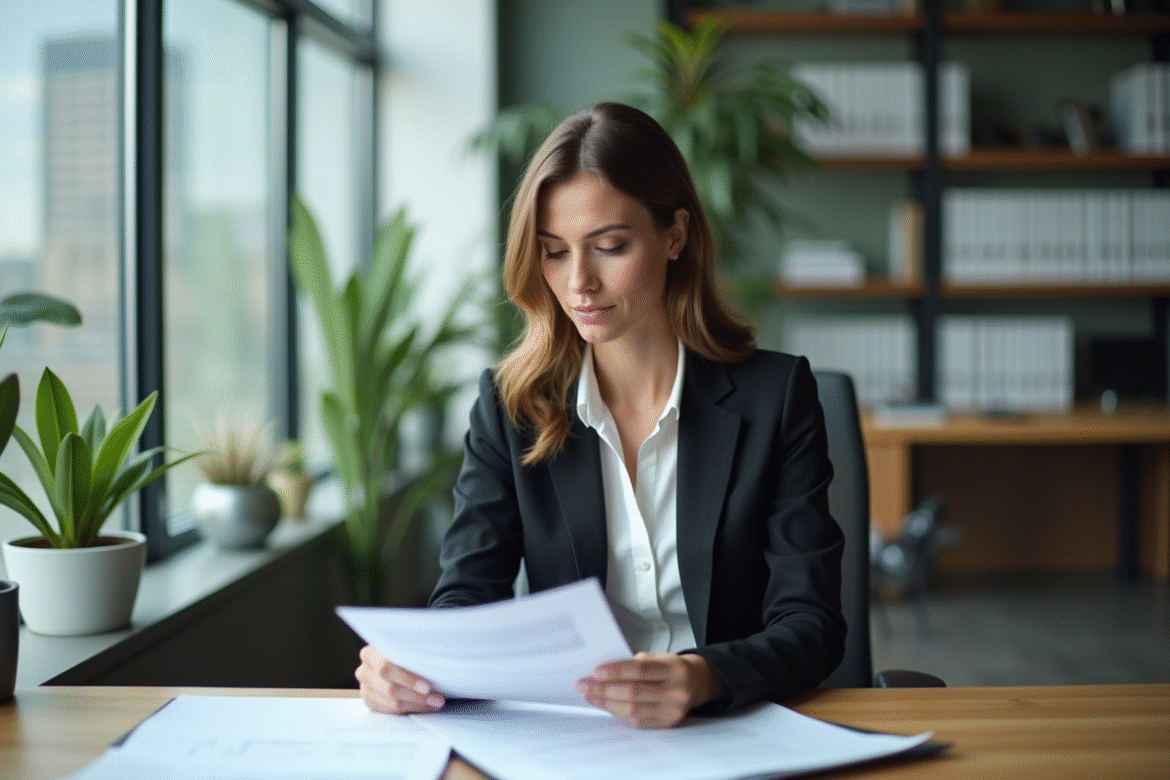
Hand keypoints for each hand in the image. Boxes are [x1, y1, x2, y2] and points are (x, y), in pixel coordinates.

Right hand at [355, 645, 445, 714]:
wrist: (393, 664)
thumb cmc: (403, 654)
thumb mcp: (405, 648)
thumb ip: (412, 652)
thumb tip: (435, 656)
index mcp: (369, 654)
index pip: (385, 667)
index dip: (407, 678)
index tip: (427, 686)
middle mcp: (363, 672)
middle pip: (390, 688)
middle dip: (416, 695)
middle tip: (437, 698)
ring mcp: (365, 690)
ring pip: (393, 703)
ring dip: (417, 704)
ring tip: (436, 702)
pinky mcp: (370, 704)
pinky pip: (392, 712)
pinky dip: (411, 709)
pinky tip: (426, 705)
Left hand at [575, 651, 728, 727]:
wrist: (697, 683)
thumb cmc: (672, 668)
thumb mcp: (659, 657)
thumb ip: (635, 663)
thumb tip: (604, 672)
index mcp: (674, 669)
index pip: (641, 670)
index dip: (616, 671)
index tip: (596, 672)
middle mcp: (676, 692)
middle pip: (634, 692)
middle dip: (604, 689)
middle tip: (584, 685)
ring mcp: (672, 711)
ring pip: (633, 710)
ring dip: (606, 703)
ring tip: (590, 696)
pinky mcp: (667, 724)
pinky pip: (637, 721)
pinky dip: (618, 712)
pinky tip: (606, 705)